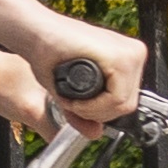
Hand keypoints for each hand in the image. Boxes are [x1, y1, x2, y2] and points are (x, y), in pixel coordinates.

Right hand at [0, 4, 158, 127]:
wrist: (35, 33)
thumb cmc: (49, 53)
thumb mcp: (73, 90)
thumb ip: (87, 112)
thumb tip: (96, 134)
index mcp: (126, 57)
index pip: (127, 100)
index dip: (101, 112)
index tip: (79, 107)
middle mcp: (133, 53)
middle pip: (128, 104)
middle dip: (98, 113)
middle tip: (74, 105)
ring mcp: (130, 53)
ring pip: (124, 104)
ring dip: (94, 111)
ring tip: (73, 100)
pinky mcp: (120, 57)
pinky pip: (117, 98)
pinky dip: (94, 107)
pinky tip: (76, 99)